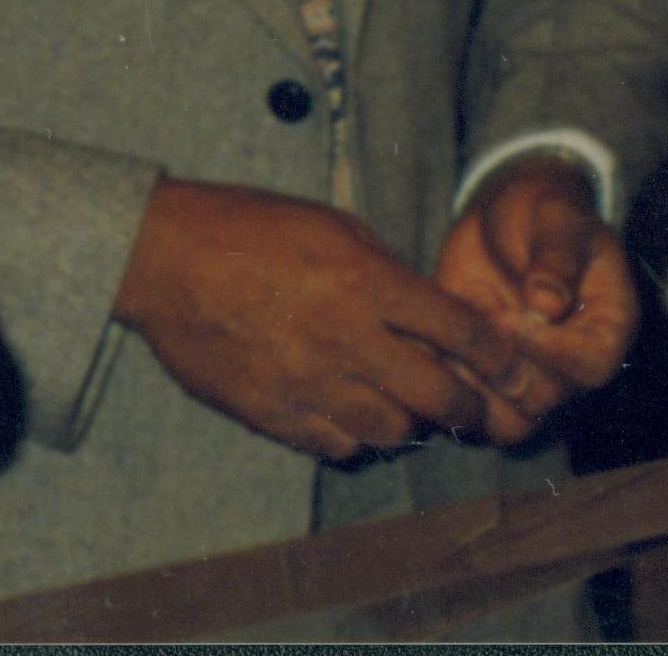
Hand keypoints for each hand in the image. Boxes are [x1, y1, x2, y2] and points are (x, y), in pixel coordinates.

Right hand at [112, 175, 535, 461]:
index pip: (463, 333)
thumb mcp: (328, 224)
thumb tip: (427, 314)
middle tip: (469, 407)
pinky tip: (343, 411)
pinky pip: (337, 444)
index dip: (498, 358)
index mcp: (367, 282)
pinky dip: (352, 434)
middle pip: (440, 398)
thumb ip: (384, 269)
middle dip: (468, 408)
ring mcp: (309, 382)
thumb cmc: (244, 227)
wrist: (160, 258)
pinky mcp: (273, 412)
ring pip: (392, 431)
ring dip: (406, 421)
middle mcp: (348, 338)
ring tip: (398, 405)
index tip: (507, 368)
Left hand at [431, 153, 638, 444]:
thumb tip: (549, 304)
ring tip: (459, 315)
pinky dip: (441, 375)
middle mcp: (570, 365)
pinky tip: (432, 325)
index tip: (510, 317)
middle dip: (502, 362)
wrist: (509, 217)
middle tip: (478, 304)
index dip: (550, 352)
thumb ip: (557, 257)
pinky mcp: (481, 374)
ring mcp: (525, 374)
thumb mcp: (557, 219)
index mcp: (607, 330)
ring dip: (469, 378)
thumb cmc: (544, 214)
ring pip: (503, 421)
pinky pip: (462, 405)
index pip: (590, 368)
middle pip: (542, 402)